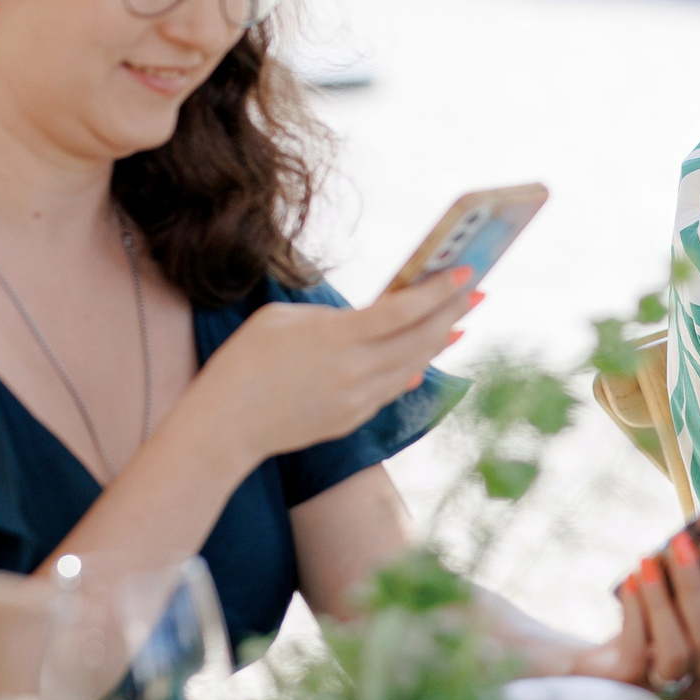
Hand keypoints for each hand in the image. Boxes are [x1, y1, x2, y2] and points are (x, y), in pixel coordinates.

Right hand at [180, 268, 477, 463]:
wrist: (224, 428)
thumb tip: (371, 319)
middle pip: (420, 338)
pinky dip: (413, 367)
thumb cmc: (244, 362)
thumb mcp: (282, 319)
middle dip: (453, 312)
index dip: (438, 290)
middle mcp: (354, 371)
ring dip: (440, 340)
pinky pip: (393, 388)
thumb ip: (332, 316)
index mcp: (335, 338)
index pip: (402, 310)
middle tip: (476, 291)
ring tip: (460, 320)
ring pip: (414, 365)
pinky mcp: (353, 419)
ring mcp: (357, 399)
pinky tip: (425, 354)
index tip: (465, 272)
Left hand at [575, 531, 699, 696]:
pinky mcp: (628, 685)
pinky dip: (635, 612)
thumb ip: (697, 582)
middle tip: (680, 542)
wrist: (592, 663)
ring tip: (645, 562)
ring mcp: (664, 686)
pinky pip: (636, 653)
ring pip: (676, 651)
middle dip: (695, 585)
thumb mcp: (672, 602)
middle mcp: (698, 677)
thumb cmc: (642, 624)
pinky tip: (630, 582)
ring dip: (662, 601)